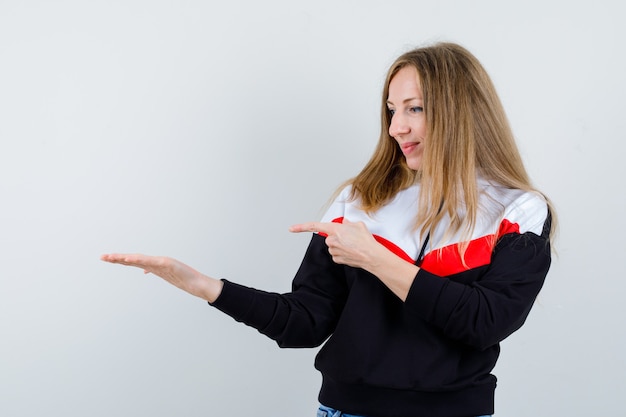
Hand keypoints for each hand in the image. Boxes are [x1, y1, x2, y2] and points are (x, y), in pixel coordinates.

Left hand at [100, 253, 222, 301]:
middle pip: (132, 259)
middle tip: (102, 257)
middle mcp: (153, 262)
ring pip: (139, 259)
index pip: (131, 261)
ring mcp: (160, 262)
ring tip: (113, 258)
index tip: (106, 258)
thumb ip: (152, 270)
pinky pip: (150, 261)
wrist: (195, 282)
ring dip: (125, 258)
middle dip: (117, 258)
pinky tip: (130, 259)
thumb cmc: (181, 278)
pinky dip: (139, 259)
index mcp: (150, 266)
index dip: (118, 259)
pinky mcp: (166, 263)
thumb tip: (143, 270)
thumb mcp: (163, 274)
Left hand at [290, 219, 418, 300]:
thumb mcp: (358, 225)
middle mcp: (332, 240)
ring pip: (334, 246)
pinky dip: (343, 253)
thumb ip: (348, 223)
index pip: (315, 226)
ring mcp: (334, 251)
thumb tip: (344, 224)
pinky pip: (337, 254)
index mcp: (335, 229)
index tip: (292, 228)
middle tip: (351, 238)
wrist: (372, 256)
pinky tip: (352, 252)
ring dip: (342, 245)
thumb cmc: (366, 241)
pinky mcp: (337, 259)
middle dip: (338, 237)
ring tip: (354, 245)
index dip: (301, 227)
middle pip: (330, 237)